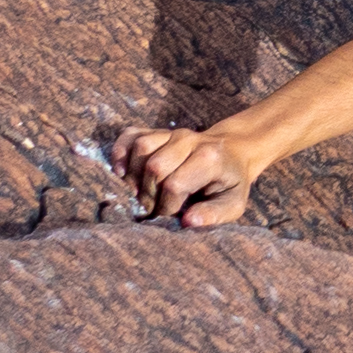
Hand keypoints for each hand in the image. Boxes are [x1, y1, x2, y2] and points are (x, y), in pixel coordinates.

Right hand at [113, 120, 257, 224]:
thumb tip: (188, 222)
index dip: (167, 207)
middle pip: (154, 167)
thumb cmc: (230, 183)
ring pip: (140, 149)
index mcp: (209, 158)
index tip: (173, 215)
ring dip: (133, 177)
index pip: (174, 185)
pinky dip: (120, 152)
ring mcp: (171, 133)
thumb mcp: (233, 203)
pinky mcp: (157, 131)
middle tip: (154, 208)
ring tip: (140, 194)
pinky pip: (130, 135)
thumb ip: (214, 214)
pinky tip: (120, 172)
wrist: (232, 151)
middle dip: (149, 195)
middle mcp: (188, 140)